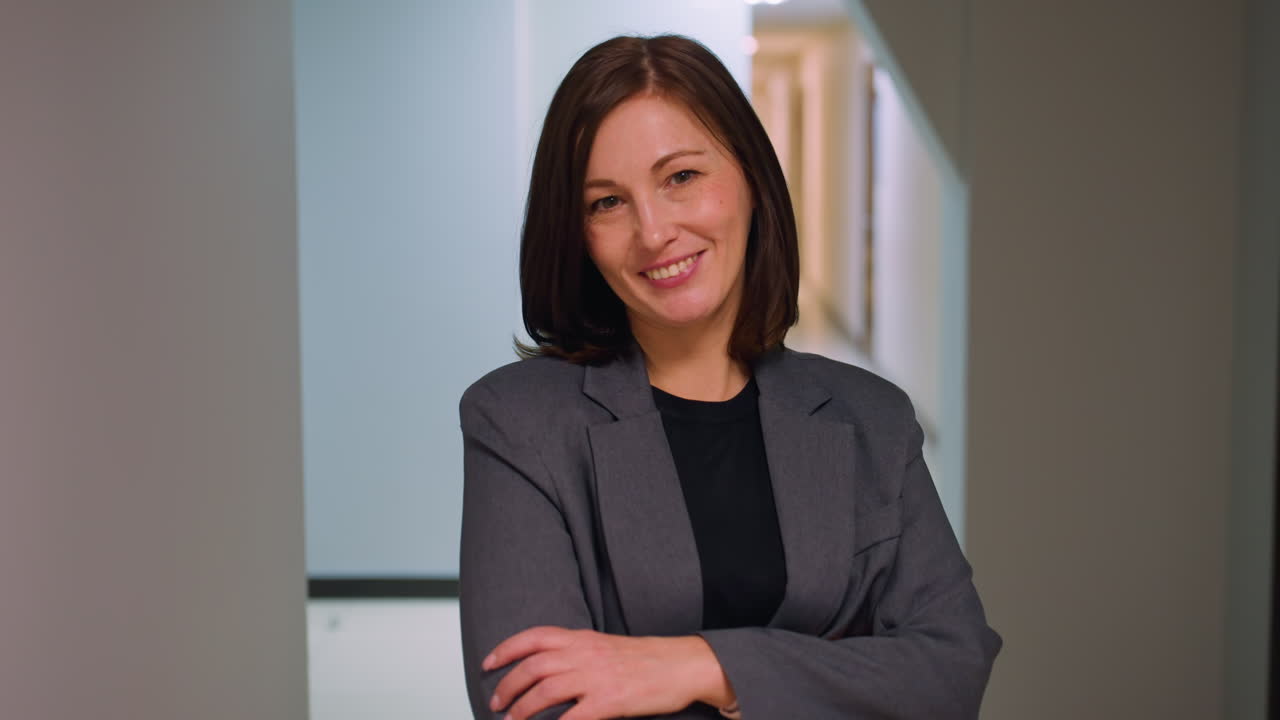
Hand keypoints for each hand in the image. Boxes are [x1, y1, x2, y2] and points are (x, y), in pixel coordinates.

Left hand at [483, 626, 733, 719]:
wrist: (683, 665)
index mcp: (582, 638)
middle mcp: (585, 654)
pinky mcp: (610, 701)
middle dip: (508, 687)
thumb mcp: (605, 646)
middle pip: (533, 667)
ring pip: (545, 692)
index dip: (506, 649)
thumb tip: (546, 668)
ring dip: (523, 709)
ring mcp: (597, 678)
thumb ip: (576, 653)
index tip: (489, 663)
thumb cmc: (645, 660)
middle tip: (497, 704)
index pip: (534, 637)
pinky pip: (572, 718)